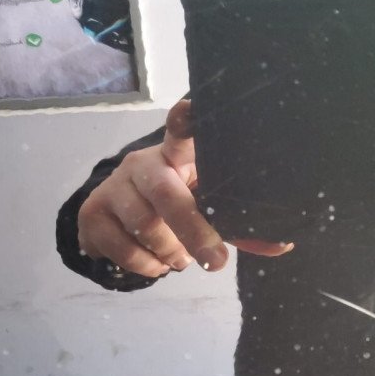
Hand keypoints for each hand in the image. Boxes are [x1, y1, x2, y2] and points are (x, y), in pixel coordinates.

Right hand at [77, 100, 293, 277]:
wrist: (114, 217)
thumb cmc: (173, 207)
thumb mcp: (205, 211)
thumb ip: (237, 227)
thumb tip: (282, 246)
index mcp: (174, 156)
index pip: (180, 133)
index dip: (186, 122)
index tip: (193, 109)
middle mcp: (142, 164)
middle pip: (166, 194)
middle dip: (193, 232)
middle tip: (215, 262)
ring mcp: (113, 187)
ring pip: (145, 226)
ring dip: (169, 253)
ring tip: (179, 260)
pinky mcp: (92, 212)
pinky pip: (122, 247)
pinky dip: (145, 265)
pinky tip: (154, 264)